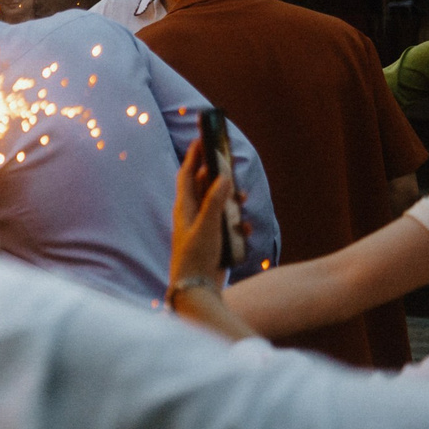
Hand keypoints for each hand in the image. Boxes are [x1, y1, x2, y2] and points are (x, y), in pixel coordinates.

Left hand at [172, 137, 232, 291]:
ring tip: (242, 198)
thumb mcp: (208, 227)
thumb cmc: (196, 257)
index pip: (188, 175)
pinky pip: (228, 225)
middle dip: (218, 176)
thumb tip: (223, 176)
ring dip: (231, 201)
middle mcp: (191, 215)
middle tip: (231, 165)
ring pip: (220, 206)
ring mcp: (202, 228)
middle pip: (205, 187)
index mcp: (184, 208)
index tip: (201, 138)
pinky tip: (244, 229)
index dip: (194, 156)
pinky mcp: (213, 241)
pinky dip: (237, 224)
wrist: (197, 290)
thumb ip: (216, 201)